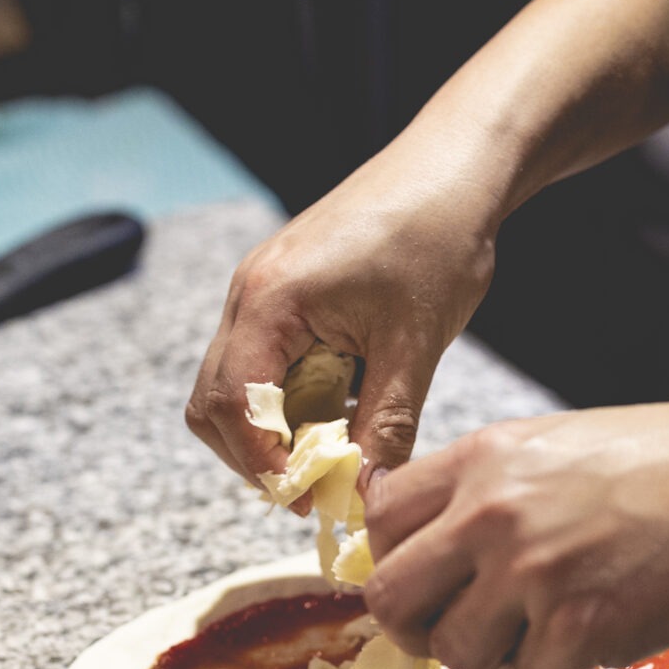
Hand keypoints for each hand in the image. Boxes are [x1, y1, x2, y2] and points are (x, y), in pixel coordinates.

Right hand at [187, 131, 506, 483]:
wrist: (455, 167)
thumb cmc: (438, 240)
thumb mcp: (414, 347)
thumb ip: (386, 427)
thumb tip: (367, 497)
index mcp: (270, 301)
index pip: (232, 406)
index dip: (265, 465)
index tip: (310, 500)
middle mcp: (248, 293)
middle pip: (213, 404)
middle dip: (257, 456)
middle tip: (316, 487)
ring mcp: (259, 289)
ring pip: (232, 386)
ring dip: (272, 430)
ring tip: (332, 450)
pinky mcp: (281, 290)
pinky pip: (260, 362)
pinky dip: (287, 399)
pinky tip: (339, 409)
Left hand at [363, 400, 668, 668]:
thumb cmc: (662, 462)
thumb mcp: (550, 446)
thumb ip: (479, 489)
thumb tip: (422, 545)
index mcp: (481, 460)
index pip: (380, 519)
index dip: (392, 557)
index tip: (420, 575)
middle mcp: (492, 515)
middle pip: (391, 597)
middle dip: (414, 624)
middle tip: (452, 626)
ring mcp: (533, 574)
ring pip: (456, 650)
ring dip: (491, 652)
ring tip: (543, 622)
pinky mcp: (579, 628)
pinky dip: (556, 665)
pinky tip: (594, 625)